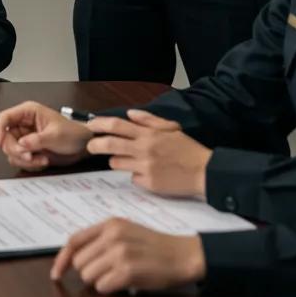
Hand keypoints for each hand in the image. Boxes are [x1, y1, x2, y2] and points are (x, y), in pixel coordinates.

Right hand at [0, 100, 92, 170]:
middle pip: (5, 138)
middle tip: (30, 155)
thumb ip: (37, 140)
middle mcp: (23, 125)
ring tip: (42, 159)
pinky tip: (42, 160)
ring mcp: (24, 138)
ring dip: (24, 159)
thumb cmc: (73, 133)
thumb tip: (21, 144)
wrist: (83, 147)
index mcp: (28, 113)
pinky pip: (19, 159)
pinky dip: (29, 164)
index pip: (4, 118)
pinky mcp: (28, 150)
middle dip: (16, 150)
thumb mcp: (56, 135)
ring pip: (10, 151)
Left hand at [50, 218, 205, 294]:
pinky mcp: (128, 271)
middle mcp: (112, 236)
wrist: (184, 255)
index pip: (74, 240)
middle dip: (88, 272)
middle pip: (79, 262)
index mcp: (110, 224)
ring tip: (117, 276)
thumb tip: (75, 257)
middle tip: (107, 273)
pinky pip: (102, 287)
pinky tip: (124, 284)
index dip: (62, 259)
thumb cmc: (154, 246)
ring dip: (99, 282)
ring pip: (88, 276)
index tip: (56, 274)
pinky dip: (109, 290)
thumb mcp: (126, 231)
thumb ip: (102, 238)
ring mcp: (119, 253)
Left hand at [85, 110, 210, 197]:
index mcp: (149, 134)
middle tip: (90, 147)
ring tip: (125, 161)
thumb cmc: (188, 149)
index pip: (117, 125)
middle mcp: (144, 149)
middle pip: (110, 144)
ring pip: (116, 163)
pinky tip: (147, 175)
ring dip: (116, 161)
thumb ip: (149, 120)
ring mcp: (145, 167)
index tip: (90, 126)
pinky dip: (136, 176)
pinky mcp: (149, 183)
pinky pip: (133, 178)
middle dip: (95, 145)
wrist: (205, 172)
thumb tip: (130, 113)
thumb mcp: (171, 128)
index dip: (100, 124)